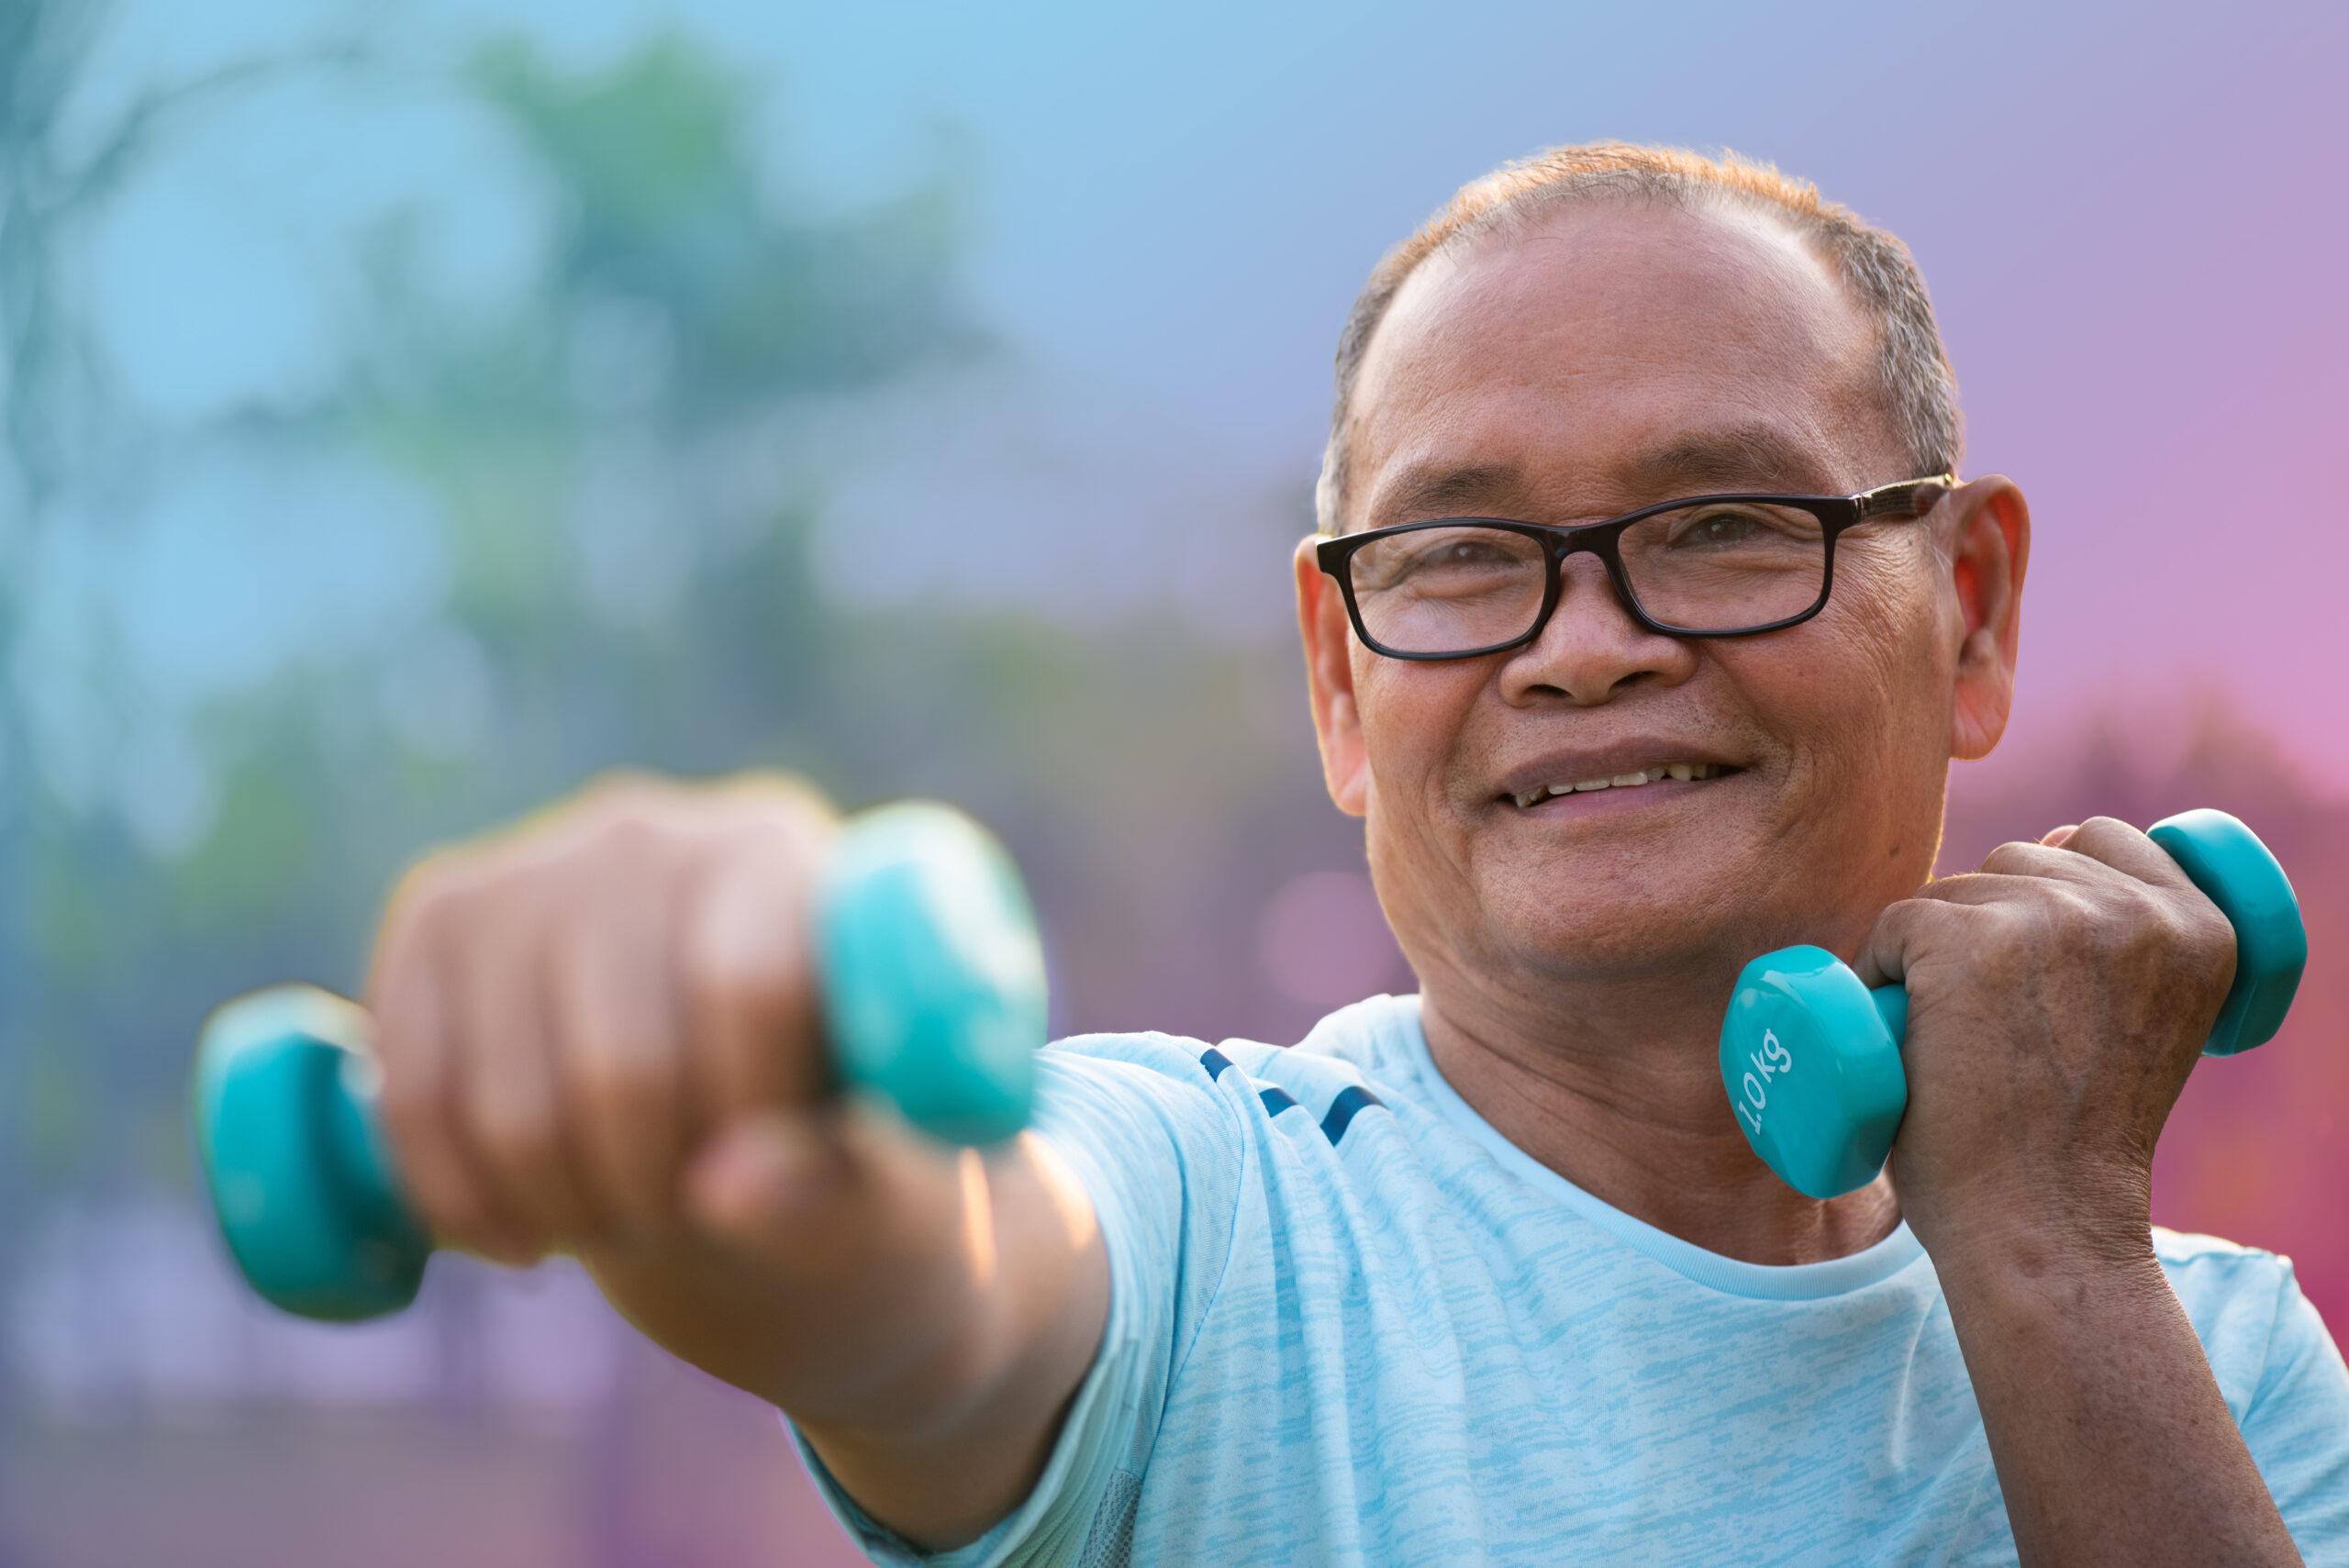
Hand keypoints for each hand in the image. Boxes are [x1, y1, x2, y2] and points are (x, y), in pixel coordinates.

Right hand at [368, 771, 840, 1263]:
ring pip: (510, 1095)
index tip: (753, 1186)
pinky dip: (459, 1196)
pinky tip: (518, 1233)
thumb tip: (724, 1190)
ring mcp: (527, 865)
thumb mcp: (851, 1177)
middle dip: (646, 1187)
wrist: (704, 1097)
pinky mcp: (435, 917)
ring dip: (559, 1204)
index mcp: (782, 856)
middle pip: (623, 1057)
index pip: (751, 989)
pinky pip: (413, 1095)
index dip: (744, 1121)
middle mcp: (649, 830)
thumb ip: (817, 1190)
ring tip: (614, 1221)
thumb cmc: (806, 1134)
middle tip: (677, 1218)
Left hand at [1855, 816, 2237, 1259]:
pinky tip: (1904, 1032)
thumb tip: (2046, 858)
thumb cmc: (2074, 1145)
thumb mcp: (2139, 1020)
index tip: (2032, 961)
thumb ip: (2118, 948)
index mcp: (2200, 928)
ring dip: (1933, 949)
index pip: (2103, 840)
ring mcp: (2050, 919)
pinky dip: (1880, 970)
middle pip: (2017, 863)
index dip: (2050, 885)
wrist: (2043, 1228)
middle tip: (1990, 1030)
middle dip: (1987, 925)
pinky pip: (1896, 922)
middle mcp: (2135, 910)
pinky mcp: (1965, 939)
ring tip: (1955, 1041)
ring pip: (1954, 891)